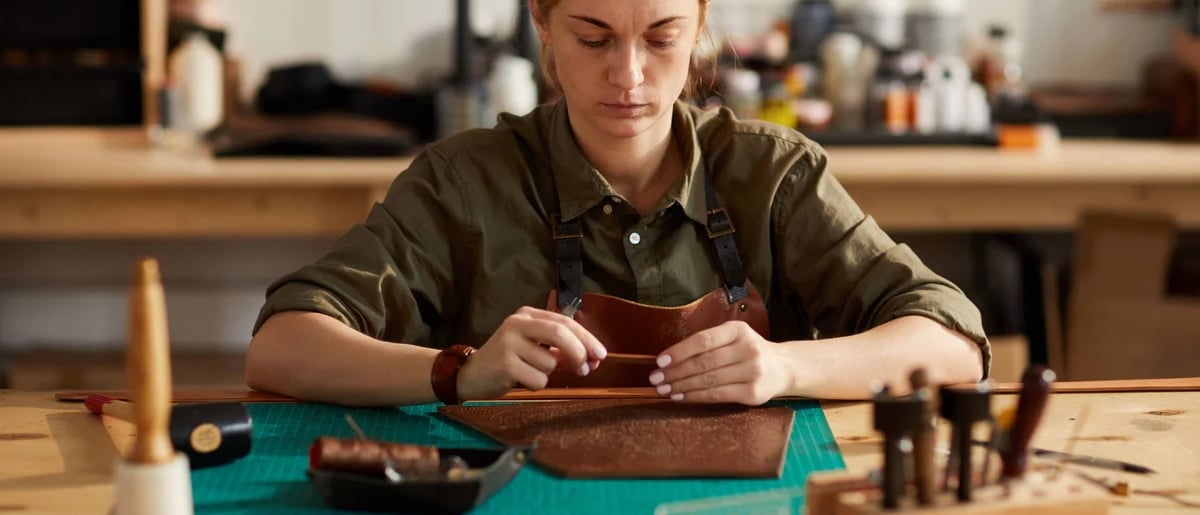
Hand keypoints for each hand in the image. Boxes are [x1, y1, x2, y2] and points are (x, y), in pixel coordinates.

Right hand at [456, 306, 606, 400]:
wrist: (471, 375)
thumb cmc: (507, 361)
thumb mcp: (533, 346)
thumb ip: (560, 348)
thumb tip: (591, 359)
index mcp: (527, 315)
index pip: (565, 321)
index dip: (587, 338)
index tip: (601, 354)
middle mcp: (517, 323)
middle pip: (560, 333)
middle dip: (579, 353)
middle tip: (586, 369)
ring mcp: (509, 342)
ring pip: (550, 363)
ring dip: (547, 374)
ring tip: (527, 372)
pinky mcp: (505, 363)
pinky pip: (538, 379)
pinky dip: (535, 385)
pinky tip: (519, 380)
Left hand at [648, 321, 789, 405]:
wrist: (783, 367)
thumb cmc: (748, 351)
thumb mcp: (733, 337)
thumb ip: (708, 343)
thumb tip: (670, 357)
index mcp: (738, 330)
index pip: (703, 340)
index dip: (679, 351)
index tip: (660, 360)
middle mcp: (747, 348)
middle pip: (703, 362)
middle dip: (675, 372)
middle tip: (655, 379)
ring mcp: (752, 371)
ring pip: (708, 380)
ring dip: (681, 386)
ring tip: (663, 389)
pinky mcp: (753, 392)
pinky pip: (717, 395)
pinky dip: (695, 396)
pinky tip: (680, 397)